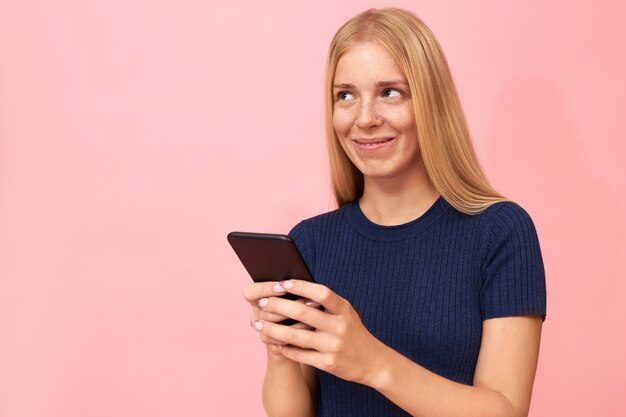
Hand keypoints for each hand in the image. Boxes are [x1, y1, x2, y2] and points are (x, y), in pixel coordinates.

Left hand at [252, 279, 387, 385]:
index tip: (281, 283)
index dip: (301, 286)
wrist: (373, 362)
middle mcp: (339, 326)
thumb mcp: (346, 313)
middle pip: (303, 312)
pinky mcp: (328, 364)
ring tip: (258, 324)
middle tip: (261, 302)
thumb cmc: (353, 333)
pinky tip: (273, 343)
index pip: (321, 293)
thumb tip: (295, 287)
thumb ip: (327, 303)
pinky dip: (284, 348)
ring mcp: (333, 346)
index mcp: (344, 309)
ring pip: (296, 336)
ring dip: (273, 329)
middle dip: (278, 306)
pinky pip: (300, 355)